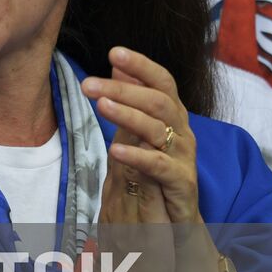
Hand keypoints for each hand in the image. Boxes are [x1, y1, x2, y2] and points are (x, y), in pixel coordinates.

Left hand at [83, 47, 200, 225]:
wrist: (176, 218)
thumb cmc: (155, 170)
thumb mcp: (139, 131)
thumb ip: (131, 100)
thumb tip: (117, 67)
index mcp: (172, 115)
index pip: (162, 82)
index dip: (141, 65)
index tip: (113, 52)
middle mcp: (182, 131)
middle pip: (157, 101)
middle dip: (122, 89)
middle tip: (88, 84)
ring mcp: (183, 156)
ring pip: (158, 128)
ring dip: (127, 115)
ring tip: (100, 106)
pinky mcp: (181, 182)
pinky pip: (159, 166)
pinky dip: (137, 156)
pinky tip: (114, 150)